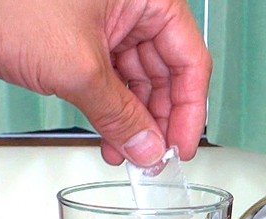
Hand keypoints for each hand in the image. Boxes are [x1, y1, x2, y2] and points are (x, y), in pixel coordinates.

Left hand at [0, 0, 210, 164]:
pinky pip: (109, 79)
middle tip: (153, 157)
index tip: (182, 147)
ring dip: (132, 120)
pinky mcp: (79, 35)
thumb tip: (147, 148)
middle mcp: (130, 6)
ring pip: (136, 80)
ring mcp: (104, 21)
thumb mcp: (75, 68)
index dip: (190, 110)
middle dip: (158, 120)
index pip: (190, 60)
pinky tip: (107, 136)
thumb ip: (119, 115)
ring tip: (126, 154)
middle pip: (166, 72)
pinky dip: (109, 109)